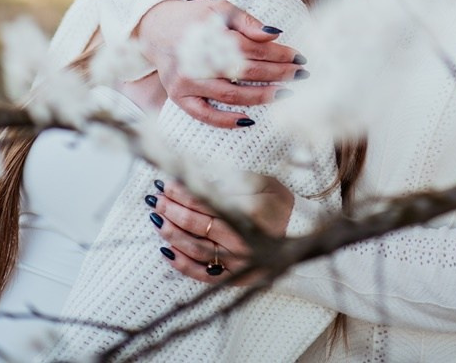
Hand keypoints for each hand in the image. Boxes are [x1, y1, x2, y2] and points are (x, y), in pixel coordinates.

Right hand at [136, 0, 304, 126]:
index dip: (277, 54)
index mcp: (208, 34)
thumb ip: (247, 21)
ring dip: (261, 97)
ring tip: (285, 94)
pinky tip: (250, 120)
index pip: (250, 48)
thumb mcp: (220, 9)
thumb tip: (275, 34)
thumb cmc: (195, 18)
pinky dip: (227, 121)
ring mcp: (186, 82)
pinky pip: (205, 115)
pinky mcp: (179, 97)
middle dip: (277, 74)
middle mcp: (196, 60)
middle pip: (244, 72)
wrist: (156, 29)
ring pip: (230, 95)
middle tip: (301, 76)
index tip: (299, 57)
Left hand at [148, 177, 294, 283]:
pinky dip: (182, 265)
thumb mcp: (262, 182)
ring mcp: (238, 262)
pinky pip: (204, 274)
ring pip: (197, 249)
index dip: (184, 193)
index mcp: (252, 212)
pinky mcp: (235, 278)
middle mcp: (244, 239)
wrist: (299, 233)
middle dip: (173, 210)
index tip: (167, 184)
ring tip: (157, 220)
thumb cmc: (276, 201)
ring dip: (173, 234)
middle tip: (156, 199)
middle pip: (199, 224)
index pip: (208, 201)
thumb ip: (235, 181)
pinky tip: (166, 251)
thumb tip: (198, 178)